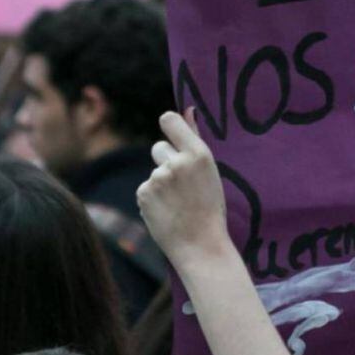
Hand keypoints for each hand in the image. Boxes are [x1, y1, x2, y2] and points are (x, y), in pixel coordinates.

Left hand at [137, 108, 231, 269]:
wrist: (201, 244)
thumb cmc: (210, 206)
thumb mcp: (209, 170)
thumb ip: (194, 140)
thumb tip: (188, 109)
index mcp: (198, 153)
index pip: (169, 120)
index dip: (169, 124)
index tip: (173, 134)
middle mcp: (176, 162)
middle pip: (159, 147)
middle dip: (166, 161)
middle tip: (182, 185)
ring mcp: (158, 178)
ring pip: (154, 172)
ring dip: (161, 184)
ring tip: (178, 204)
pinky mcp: (143, 193)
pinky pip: (146, 188)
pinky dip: (153, 199)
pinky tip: (167, 212)